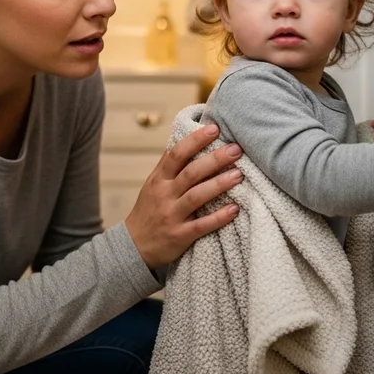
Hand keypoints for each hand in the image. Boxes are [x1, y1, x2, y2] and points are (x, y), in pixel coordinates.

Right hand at [124, 124, 242, 268]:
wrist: (134, 245)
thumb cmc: (149, 210)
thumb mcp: (153, 184)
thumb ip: (169, 165)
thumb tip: (188, 139)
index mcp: (159, 179)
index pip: (176, 154)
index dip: (195, 140)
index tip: (214, 128)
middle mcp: (164, 195)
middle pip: (191, 173)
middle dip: (214, 159)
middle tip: (236, 150)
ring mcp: (172, 215)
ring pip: (196, 196)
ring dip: (219, 184)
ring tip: (239, 174)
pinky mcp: (180, 236)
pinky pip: (201, 225)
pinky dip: (218, 217)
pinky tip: (235, 209)